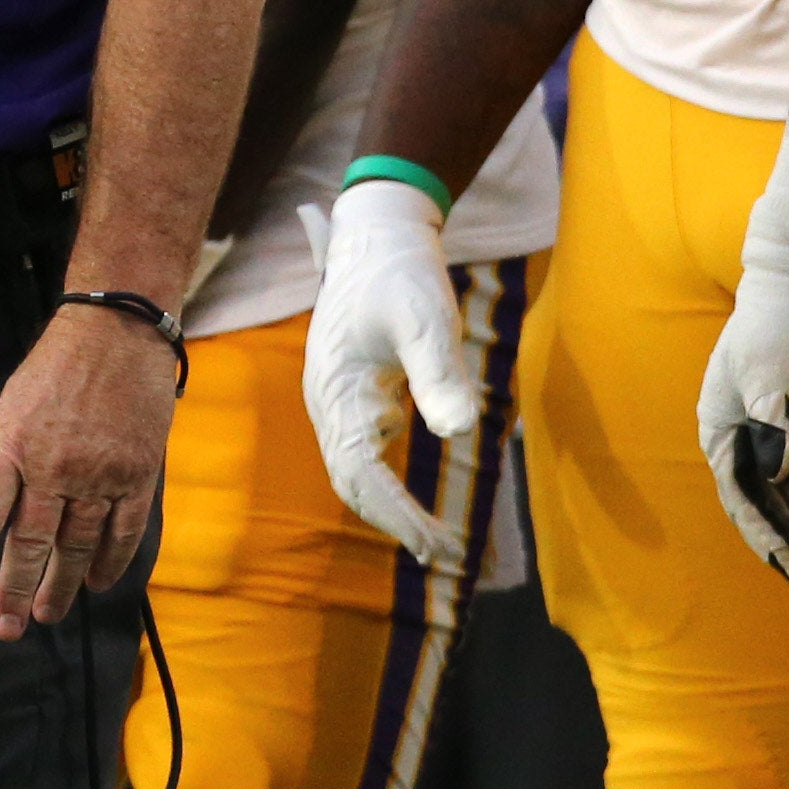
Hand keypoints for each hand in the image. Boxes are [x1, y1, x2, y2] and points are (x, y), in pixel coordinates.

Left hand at [0, 299, 177, 638]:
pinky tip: (96, 583)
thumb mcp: (11, 408)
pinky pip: (123, 531)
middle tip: (7, 627)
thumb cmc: (55, 370)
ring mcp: (98, 472)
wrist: (116, 331)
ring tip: (46, 614)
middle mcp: (52, 464)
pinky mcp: (136, 473)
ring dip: (61, 586)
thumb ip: (5, 463)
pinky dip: (109, 562)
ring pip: (76, 545)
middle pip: (32, 541)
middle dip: (17, 590)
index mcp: (11, 444)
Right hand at [301, 181, 480, 566]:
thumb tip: (460, 433)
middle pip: (353, 482)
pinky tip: (418, 503)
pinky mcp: (354, 395)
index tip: (437, 542)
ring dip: (392, 510)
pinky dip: (390, 486)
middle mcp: (328, 403)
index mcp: (336, 390)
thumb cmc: (401, 273)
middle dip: (397, 523)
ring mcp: (337, 401)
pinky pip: (365, 455)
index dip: (397, 513)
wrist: (376, 233)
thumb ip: (440, 374)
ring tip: (439, 542)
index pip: (359, 472)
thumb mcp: (427, 319)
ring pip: (356, 473)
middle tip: (447, 555)